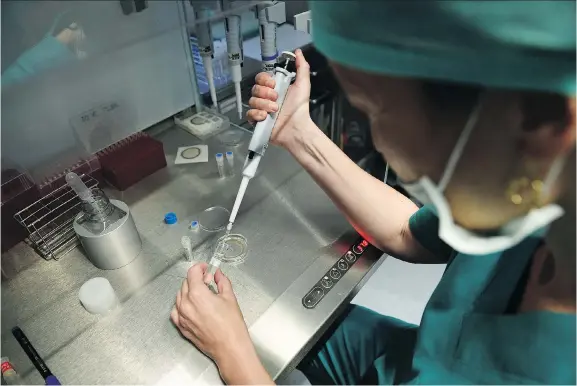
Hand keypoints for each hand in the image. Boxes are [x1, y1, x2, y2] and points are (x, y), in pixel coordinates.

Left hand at [171, 263, 272, 383]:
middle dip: (196, 279)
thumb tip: (218, 274)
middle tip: (208, 280)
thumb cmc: (231, 325)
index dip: (200, 267)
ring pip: (180, 296)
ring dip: (189, 291)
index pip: (192, 273)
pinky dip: (182, 305)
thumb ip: (222, 282)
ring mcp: (182, 317)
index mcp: (197, 294)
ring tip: (203, 294)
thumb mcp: (230, 298)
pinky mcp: (181, 327)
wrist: (229, 347)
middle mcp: (186, 304)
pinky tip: (193, 306)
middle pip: (186, 283)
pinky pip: (176, 311)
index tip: (206, 268)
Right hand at [247, 48, 311, 147]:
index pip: (260, 78)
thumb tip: (298, 51)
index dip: (265, 80)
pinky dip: (257, 114)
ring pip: (252, 101)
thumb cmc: (300, 107)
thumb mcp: (303, 85)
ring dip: (264, 104)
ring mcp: (260, 109)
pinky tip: (265, 117)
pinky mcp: (256, 121)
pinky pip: (249, 113)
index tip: (274, 84)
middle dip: (265, 93)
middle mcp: (265, 97)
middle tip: (276, 99)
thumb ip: (302, 67)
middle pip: (254, 88)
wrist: (297, 128)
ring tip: (275, 110)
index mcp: (273, 88)